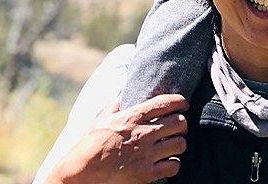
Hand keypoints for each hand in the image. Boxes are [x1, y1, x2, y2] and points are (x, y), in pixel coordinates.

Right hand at [49, 94, 188, 183]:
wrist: (83, 172)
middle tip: (178, 126)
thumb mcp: (100, 119)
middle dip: (181, 123)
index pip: (164, 103)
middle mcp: (143, 134)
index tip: (184, 103)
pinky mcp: (147, 174)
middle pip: (179, 123)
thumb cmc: (89, 144)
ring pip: (180, 144)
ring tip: (173, 144)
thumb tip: (123, 93)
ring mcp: (147, 154)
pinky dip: (173, 163)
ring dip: (178, 143)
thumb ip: (115, 105)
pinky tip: (166, 161)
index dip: (179, 101)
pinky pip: (174, 166)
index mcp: (132, 117)